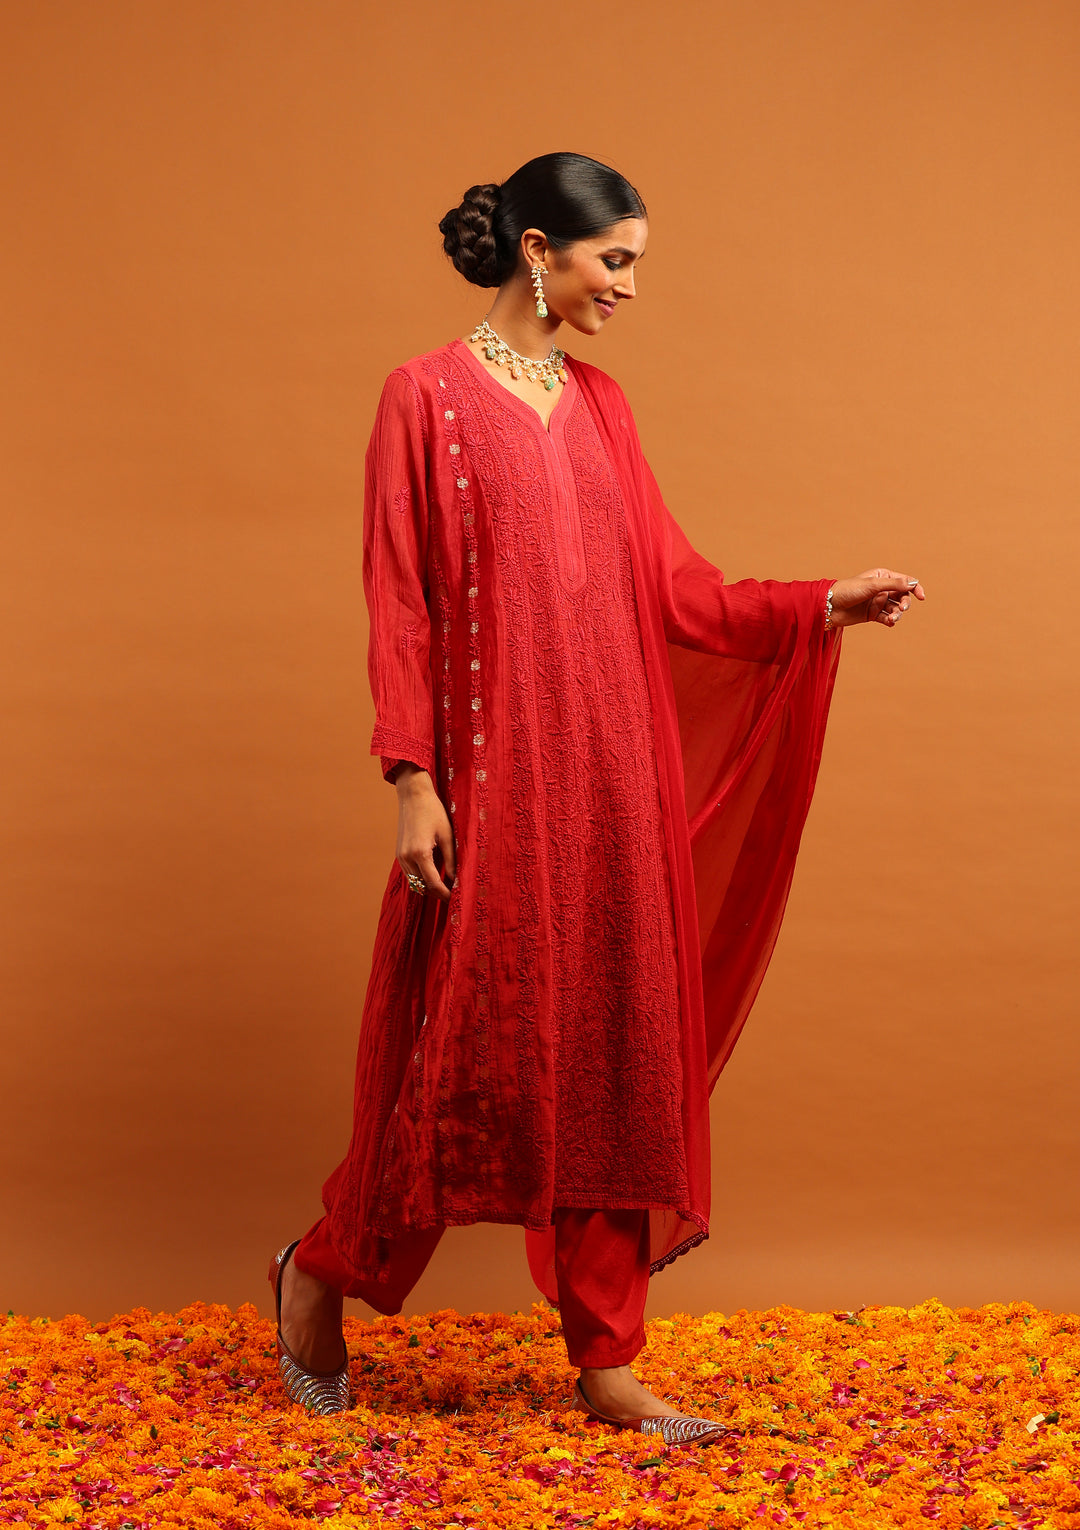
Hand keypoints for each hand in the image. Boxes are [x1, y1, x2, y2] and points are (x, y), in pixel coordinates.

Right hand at [395, 765, 455, 900]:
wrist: (413, 796)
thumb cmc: (433, 812)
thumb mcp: (447, 836)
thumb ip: (451, 860)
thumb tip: (456, 879)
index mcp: (420, 853)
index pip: (434, 883)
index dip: (445, 894)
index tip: (455, 899)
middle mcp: (407, 858)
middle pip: (422, 886)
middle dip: (437, 892)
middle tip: (452, 893)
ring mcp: (400, 856)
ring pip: (414, 881)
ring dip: (428, 885)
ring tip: (445, 884)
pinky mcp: (399, 853)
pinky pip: (410, 873)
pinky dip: (421, 877)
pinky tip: (434, 872)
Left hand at [829, 568, 925, 628]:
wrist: (829, 606)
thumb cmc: (848, 590)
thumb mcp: (872, 585)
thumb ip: (894, 584)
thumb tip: (914, 583)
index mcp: (882, 576)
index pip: (905, 581)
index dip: (915, 588)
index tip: (921, 597)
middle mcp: (881, 588)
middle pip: (902, 596)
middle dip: (905, 603)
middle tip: (901, 609)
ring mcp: (877, 602)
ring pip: (895, 608)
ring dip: (897, 614)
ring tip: (892, 618)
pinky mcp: (872, 614)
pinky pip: (886, 618)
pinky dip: (890, 621)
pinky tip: (888, 622)